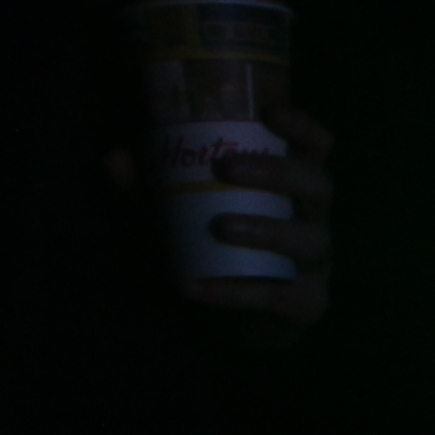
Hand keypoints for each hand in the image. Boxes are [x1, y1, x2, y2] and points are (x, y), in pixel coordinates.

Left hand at [113, 104, 339, 324]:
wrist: (233, 322)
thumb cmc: (212, 253)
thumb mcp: (176, 217)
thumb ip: (149, 191)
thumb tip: (116, 158)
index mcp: (292, 189)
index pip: (315, 149)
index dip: (302, 128)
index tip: (270, 111)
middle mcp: (313, 219)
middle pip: (318, 185)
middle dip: (277, 172)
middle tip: (226, 166)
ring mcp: (315, 263)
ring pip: (309, 240)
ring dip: (267, 229)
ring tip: (222, 227)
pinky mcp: (306, 304)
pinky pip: (275, 297)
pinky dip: (232, 292)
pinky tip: (193, 288)